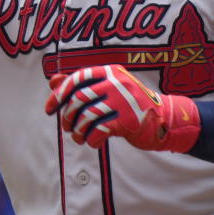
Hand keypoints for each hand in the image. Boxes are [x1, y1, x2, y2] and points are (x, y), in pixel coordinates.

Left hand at [45, 64, 199, 151]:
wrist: (165, 119)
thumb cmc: (131, 104)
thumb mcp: (108, 89)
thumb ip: (81, 84)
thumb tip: (52, 80)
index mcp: (110, 72)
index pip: (77, 79)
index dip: (59, 94)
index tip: (49, 109)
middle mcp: (116, 82)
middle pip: (79, 99)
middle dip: (67, 116)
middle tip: (67, 128)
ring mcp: (123, 100)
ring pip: (87, 117)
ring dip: (78, 131)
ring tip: (78, 138)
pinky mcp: (128, 120)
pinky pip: (99, 131)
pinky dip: (91, 140)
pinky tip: (93, 142)